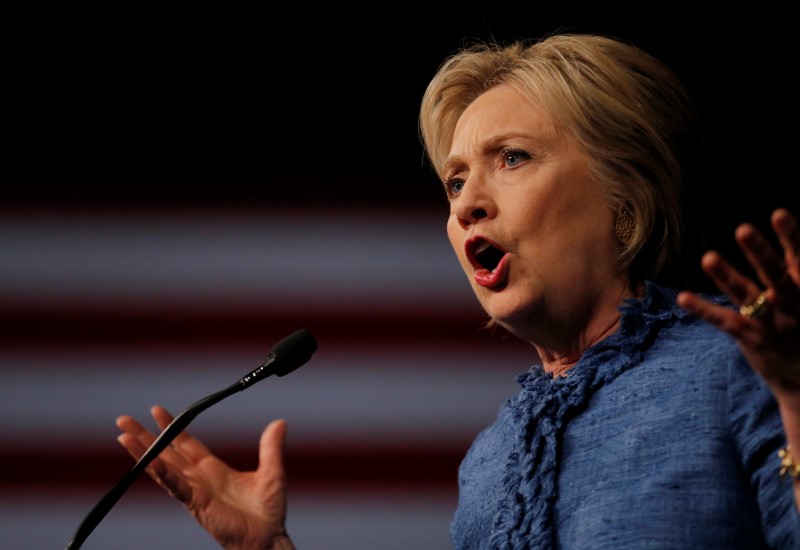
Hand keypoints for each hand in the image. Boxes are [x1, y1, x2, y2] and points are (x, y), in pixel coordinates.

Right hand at [116, 405, 294, 549]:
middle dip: (145, 436)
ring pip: (162, 467)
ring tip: (123, 436)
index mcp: (213, 468)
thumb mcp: (272, 471)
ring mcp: (194, 491)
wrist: (267, 538)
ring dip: (143, 452)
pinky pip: (175, 486)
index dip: (172, 426)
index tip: (156, 411)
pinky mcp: (196, 504)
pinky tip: (150, 461)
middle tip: (124, 419)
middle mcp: (198, 478)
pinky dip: (162, 473)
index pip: (186, 443)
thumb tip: (279, 423)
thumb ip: (271, 446)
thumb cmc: (268, 510)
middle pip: (166, 452)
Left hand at [677, 208, 799, 396]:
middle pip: (776, 276)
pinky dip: (704, 310)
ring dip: (727, 277)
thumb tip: (789, 249)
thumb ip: (796, 275)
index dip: (791, 237)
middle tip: (743, 230)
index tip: (780, 213)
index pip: (798, 260)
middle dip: (760, 253)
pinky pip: (726, 322)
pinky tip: (682, 297)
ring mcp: (772, 325)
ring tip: (708, 257)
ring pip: (748, 297)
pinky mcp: (753, 341)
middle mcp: (792, 307)